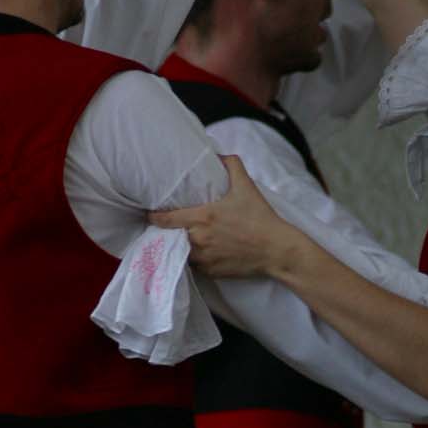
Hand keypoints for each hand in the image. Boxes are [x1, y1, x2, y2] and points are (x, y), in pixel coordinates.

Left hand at [150, 156, 298, 277]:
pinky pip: (193, 267)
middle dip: (164, 231)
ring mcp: (203, 259)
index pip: (165, 219)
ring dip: (176, 247)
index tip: (150, 212)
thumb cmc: (260, 218)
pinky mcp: (211, 272)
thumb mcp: (247, 187)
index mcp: (202, 217)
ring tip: (177, 240)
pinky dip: (192, 260)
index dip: (154, 216)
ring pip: (179, 253)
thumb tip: (220, 154)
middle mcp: (198, 240)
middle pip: (168, 237)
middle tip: (164, 225)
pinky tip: (196, 253)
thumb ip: (232, 166)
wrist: (276, 250)